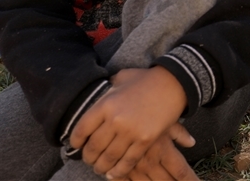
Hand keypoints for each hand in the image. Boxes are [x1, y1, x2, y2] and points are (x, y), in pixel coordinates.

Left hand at [71, 67, 189, 178]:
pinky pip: (127, 161)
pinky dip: (119, 170)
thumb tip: (99, 95)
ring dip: (101, 166)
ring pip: (109, 158)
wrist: (174, 83)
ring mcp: (130, 132)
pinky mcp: (145, 140)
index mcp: (105, 104)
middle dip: (88, 157)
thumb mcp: (121, 79)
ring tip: (100, 168)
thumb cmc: (146, 79)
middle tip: (89, 160)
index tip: (76, 146)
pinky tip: (113, 173)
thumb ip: (108, 89)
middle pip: (93, 147)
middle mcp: (115, 120)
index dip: (75, 142)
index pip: (81, 130)